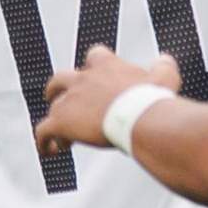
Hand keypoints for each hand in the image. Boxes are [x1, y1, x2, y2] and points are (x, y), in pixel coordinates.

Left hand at [35, 47, 178, 156]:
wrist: (139, 119)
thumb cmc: (151, 100)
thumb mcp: (164, 77)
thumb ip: (162, 66)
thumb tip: (164, 60)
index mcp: (107, 66)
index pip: (95, 56)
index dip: (94, 66)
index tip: (98, 76)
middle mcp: (83, 79)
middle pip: (59, 79)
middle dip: (58, 90)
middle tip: (63, 101)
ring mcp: (69, 100)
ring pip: (53, 108)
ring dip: (58, 121)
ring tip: (66, 138)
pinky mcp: (60, 121)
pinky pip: (43, 132)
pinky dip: (44, 142)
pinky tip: (51, 151)